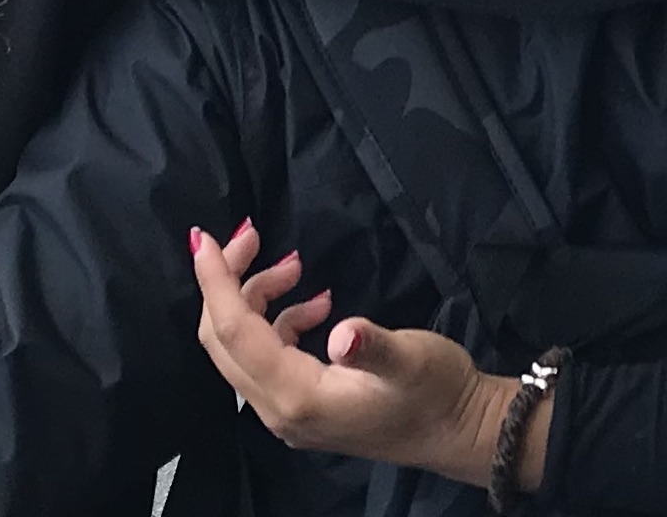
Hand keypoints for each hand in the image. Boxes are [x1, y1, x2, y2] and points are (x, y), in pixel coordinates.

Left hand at [191, 222, 520, 487]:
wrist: (460, 433)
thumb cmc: (438, 394)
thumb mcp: (412, 361)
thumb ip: (374, 346)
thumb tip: (342, 332)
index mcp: (297, 396)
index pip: (234, 332)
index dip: (216, 282)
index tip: (206, 237)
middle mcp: (279, 409)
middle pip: (224, 340)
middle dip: (228, 281)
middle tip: (253, 233)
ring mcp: (287, 411)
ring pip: (242, 346)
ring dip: (255, 297)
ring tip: (296, 264)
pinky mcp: (301, 404)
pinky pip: (266, 356)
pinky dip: (276, 319)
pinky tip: (315, 304)